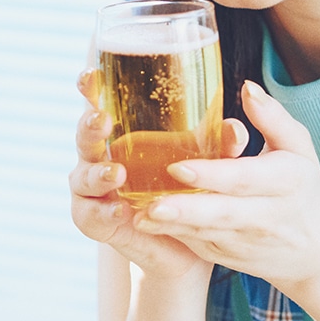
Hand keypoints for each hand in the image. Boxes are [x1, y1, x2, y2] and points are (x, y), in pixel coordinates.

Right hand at [68, 69, 248, 281]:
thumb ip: (220, 146)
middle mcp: (100, 156)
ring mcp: (92, 189)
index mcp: (120, 132)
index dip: (90, 88)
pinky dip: (104, 211)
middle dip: (89, 126)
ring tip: (116, 173)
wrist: (183, 246)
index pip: (100, 103)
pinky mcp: (95, 220)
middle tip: (103, 120)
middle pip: (85, 135)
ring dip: (97, 172)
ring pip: (83, 175)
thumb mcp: (207, 164)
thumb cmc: (188, 190)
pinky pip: (91, 214)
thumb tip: (235, 128)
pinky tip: (119, 210)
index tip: (91, 74)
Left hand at [132, 80, 319, 298]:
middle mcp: (267, 215)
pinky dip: (175, 236)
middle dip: (188, 210)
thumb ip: (273, 117)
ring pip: (207, 233)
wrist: (312, 249)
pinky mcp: (230, 255)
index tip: (178, 167)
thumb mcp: (298, 147)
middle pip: (224, 212)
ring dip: (173, 226)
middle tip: (153, 205)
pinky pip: (200, 245)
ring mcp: (247, 240)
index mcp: (286, 182)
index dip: (212, 174)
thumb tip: (247, 87)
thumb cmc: (299, 186)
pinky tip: (148, 225)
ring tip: (139, 218)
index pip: (244, 178)